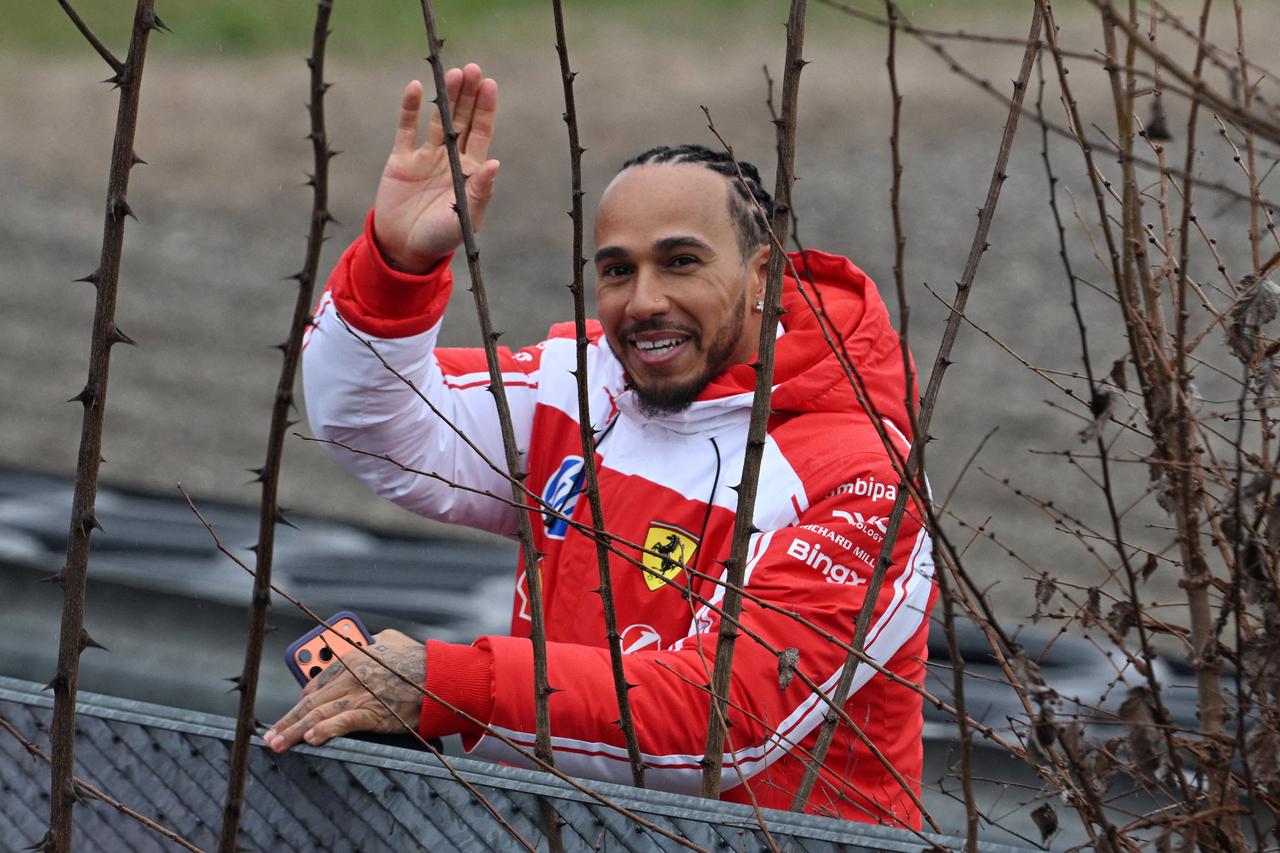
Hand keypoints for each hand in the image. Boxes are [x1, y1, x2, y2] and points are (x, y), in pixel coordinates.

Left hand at [263, 629, 425, 751]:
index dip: (301, 700)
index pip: (316, 682)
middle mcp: (350, 676)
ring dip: (294, 731)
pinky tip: (310, 739)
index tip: (293, 713)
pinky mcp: (372, 713)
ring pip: (318, 714)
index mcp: (352, 658)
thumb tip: (367, 642)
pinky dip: (324, 731)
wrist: (440, 676)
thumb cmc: (419, 659)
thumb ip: (372, 642)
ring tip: (278, 744)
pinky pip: (342, 723)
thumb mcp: (390, 640)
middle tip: (270, 735)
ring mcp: (360, 695)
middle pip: (310, 700)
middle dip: (287, 720)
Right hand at [373, 64, 499, 272]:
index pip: (480, 133)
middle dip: (468, 95)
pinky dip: (410, 108)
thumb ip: (479, 192)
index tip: (489, 84)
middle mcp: (450, 159)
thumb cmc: (441, 239)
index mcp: (470, 171)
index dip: (485, 109)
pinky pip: (406, 129)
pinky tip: (415, 87)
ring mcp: (426, 157)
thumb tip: (494, 163)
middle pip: (461, 119)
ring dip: (445, 97)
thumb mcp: (464, 219)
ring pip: (437, 119)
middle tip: (473, 69)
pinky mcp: (401, 159)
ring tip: (452, 73)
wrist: (404, 250)